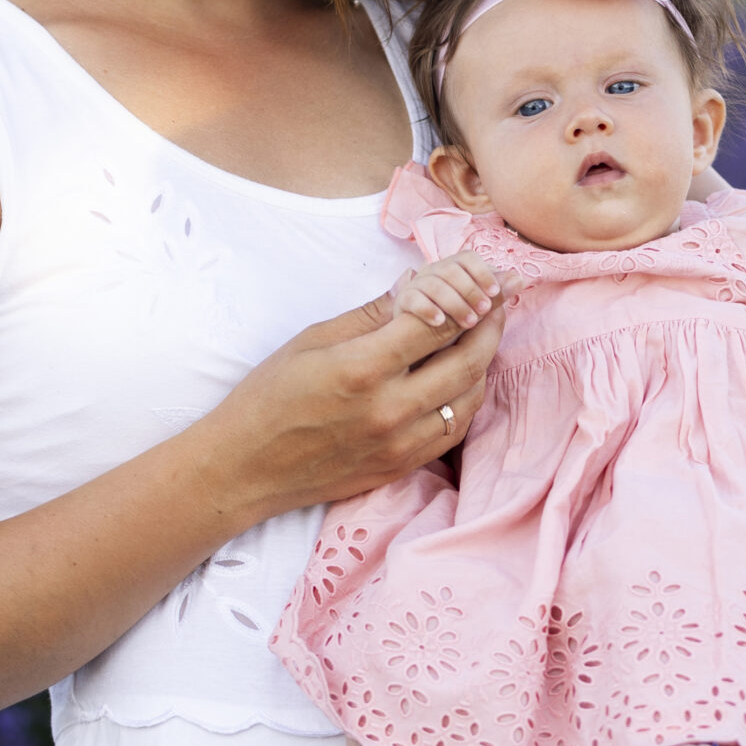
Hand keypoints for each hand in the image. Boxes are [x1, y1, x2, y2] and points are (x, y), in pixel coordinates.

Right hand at [205, 283, 513, 520]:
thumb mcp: (312, 341)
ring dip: (484, 362)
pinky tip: (465, 379)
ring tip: (484, 336)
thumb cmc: (269, 397)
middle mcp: (389, 408)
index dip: (471, 294)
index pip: (438, 321)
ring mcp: (399, 443)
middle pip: (467, 359)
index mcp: (363, 367)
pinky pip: (454, 430)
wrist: (246, 468)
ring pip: (469, 398)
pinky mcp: (400, 467)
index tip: (488, 277)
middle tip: (500, 300)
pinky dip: (467, 400)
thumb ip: (371, 316)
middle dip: (491, 323)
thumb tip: (416, 287)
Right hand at [393, 252, 519, 336]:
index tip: (495, 293)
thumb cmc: (456, 318)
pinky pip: (413, 299)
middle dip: (471, 290)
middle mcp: (435, 272)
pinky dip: (427, 309)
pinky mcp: (403, 302)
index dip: (483, 272)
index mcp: (455, 268)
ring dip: (454, 303)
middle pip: (451, 270)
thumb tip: (520, 280)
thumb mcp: (478, 308)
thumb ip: (495, 295)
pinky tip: (439, 322)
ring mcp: (417, 286)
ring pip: (435, 284)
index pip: (467, 258)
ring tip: (468, 322)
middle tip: (484, 311)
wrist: (423, 336)